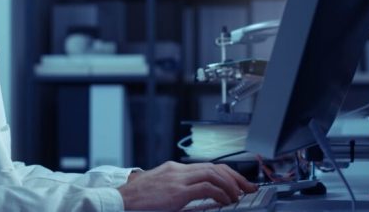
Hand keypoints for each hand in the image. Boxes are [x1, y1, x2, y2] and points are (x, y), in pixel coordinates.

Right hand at [117, 161, 256, 210]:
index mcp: (175, 170)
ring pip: (214, 174)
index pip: (208, 166)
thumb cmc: (137, 201)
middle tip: (249, 187)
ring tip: (240, 196)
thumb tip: (201, 199)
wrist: (119, 201)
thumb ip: (179, 191)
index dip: (227, 174)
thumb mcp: (161, 192)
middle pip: (215, 167)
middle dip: (236, 177)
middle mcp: (178, 170)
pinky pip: (207, 188)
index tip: (239, 183)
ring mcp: (178, 179)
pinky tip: (227, 201)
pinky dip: (221, 193)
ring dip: (231, 185)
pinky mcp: (177, 192)